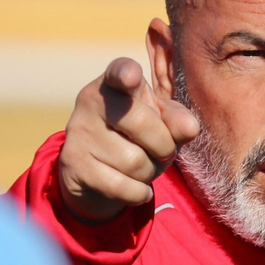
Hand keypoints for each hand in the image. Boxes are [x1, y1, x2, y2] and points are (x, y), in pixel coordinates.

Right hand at [58, 57, 200, 221]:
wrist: (96, 172)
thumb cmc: (137, 136)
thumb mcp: (161, 122)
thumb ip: (177, 121)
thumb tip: (190, 128)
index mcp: (115, 82)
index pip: (120, 71)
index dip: (126, 73)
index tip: (131, 77)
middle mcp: (91, 101)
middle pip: (142, 123)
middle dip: (164, 146)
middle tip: (163, 151)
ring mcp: (79, 133)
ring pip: (134, 161)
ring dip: (150, 172)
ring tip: (143, 167)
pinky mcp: (74, 165)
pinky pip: (121, 186)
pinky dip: (139, 193)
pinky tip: (138, 188)